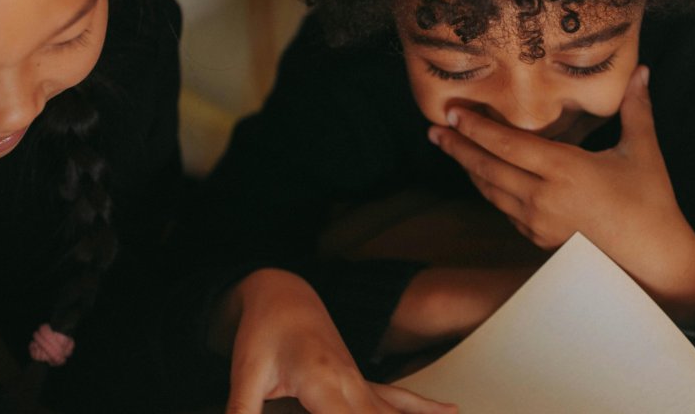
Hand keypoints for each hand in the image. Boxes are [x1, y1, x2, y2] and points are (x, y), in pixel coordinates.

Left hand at [212, 269, 456, 413]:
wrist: (282, 293)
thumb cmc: (261, 331)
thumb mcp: (244, 374)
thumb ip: (241, 411)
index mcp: (322, 381)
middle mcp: (349, 382)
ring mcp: (360, 381)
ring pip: (397, 412)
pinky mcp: (361, 381)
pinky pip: (400, 399)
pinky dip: (425, 408)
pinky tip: (453, 412)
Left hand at [428, 66, 694, 323]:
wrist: (653, 261)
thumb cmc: (651, 202)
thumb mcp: (642, 151)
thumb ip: (636, 108)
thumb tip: (641, 70)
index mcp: (566, 170)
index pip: (508, 144)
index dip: (475, 128)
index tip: (451, 112)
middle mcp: (544, 197)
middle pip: (488, 168)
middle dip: (457, 147)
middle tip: (433, 130)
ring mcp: (538, 222)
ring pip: (491, 191)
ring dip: (469, 168)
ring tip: (450, 148)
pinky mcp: (538, 239)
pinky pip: (505, 209)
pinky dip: (490, 189)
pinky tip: (483, 175)